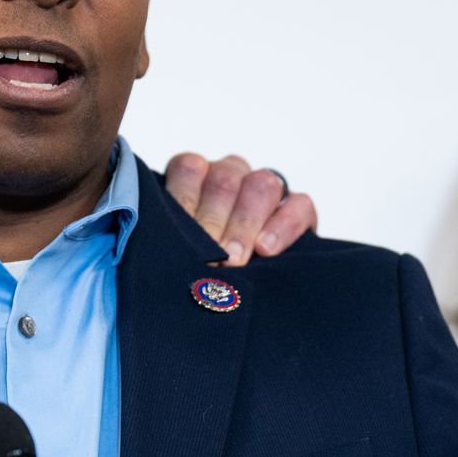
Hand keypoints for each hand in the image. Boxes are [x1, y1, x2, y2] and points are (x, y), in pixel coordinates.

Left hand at [163, 152, 316, 264]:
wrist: (232, 288)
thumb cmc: (192, 265)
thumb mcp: (175, 248)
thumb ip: (167, 240)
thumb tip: (158, 253)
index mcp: (193, 176)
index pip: (188, 168)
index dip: (184, 202)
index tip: (179, 240)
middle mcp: (229, 176)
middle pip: (225, 180)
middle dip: (214, 222)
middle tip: (207, 259)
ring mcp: (264, 190)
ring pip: (262, 185)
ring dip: (245, 224)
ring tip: (234, 260)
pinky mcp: (297, 208)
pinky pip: (299, 204)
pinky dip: (282, 226)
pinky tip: (266, 250)